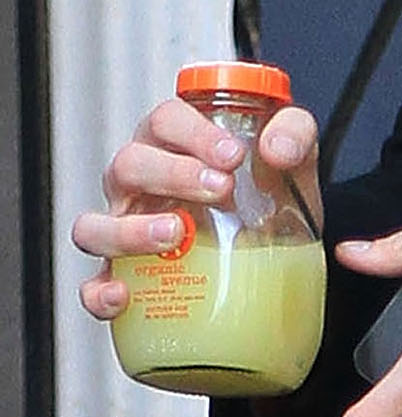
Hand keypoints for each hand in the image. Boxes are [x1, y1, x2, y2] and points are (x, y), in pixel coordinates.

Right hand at [73, 97, 323, 321]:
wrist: (276, 247)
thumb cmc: (267, 189)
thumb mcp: (292, 154)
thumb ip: (293, 135)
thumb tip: (278, 150)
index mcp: (173, 144)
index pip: (165, 121)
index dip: (193, 132)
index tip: (233, 154)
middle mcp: (139, 183)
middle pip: (129, 165)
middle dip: (172, 174)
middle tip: (220, 188)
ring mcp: (126, 229)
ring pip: (95, 225)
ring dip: (128, 230)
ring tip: (175, 233)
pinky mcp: (126, 278)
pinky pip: (94, 287)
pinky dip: (100, 293)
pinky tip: (125, 295)